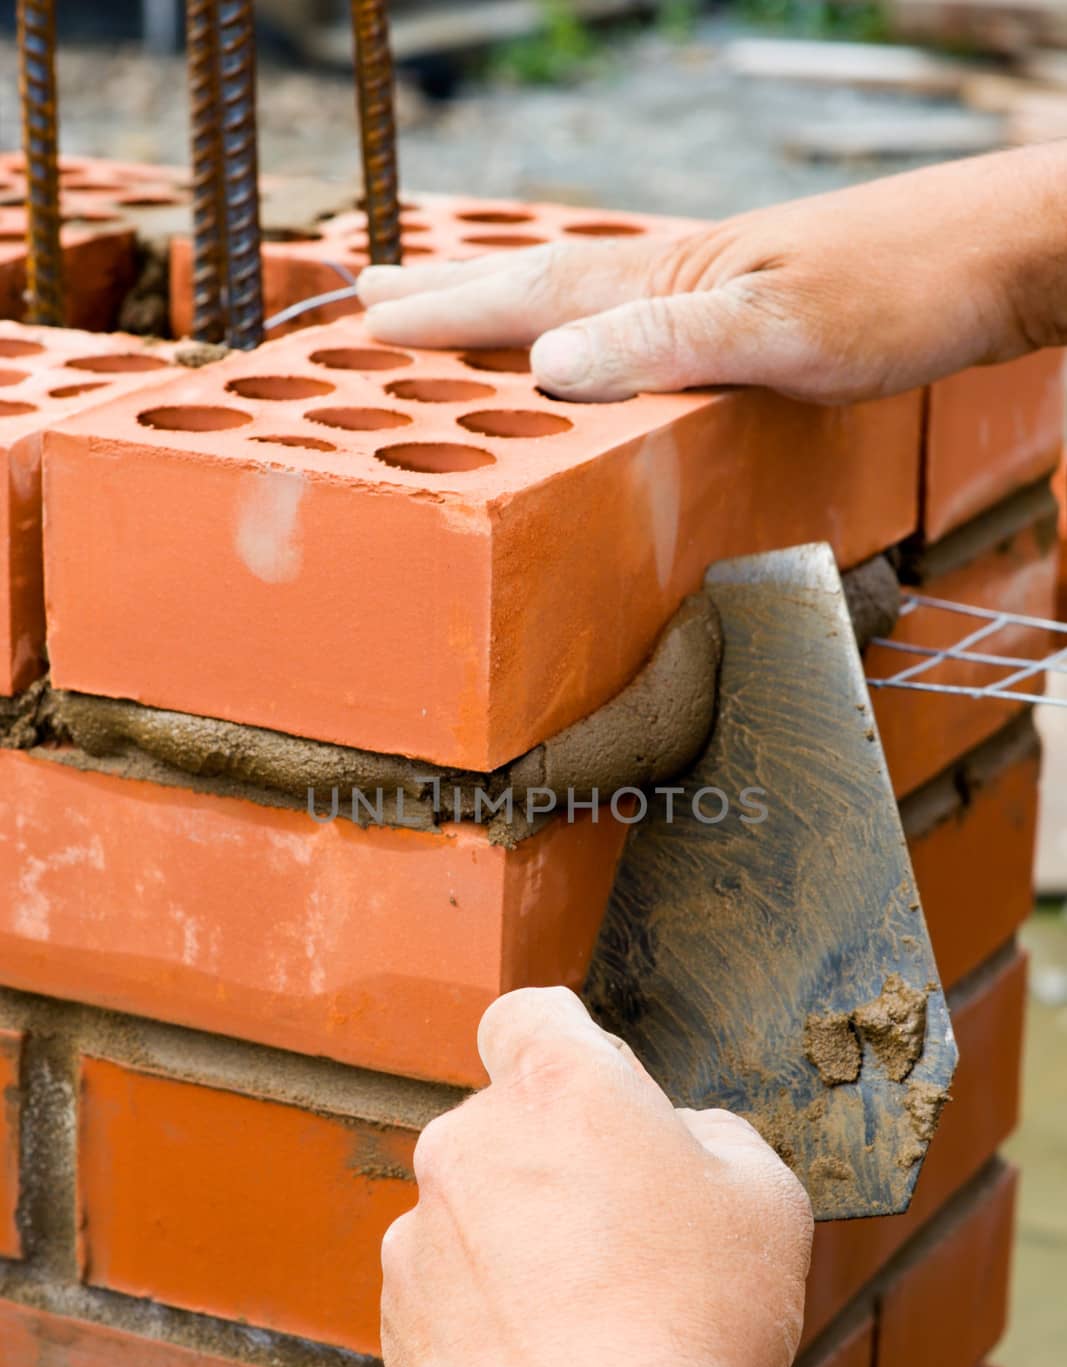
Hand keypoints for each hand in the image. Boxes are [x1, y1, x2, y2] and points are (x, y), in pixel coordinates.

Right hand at [358, 144, 1066, 403]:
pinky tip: (589, 342)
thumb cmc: (905, 290)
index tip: (362, 320)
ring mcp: (712, 293)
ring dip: (507, 306)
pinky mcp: (749, 315)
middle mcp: (677, 281)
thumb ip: (667, 344)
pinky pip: (631, 322)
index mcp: (667, 282)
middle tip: (371, 296)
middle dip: (451, 297)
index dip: (445, 315)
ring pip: (581, 301)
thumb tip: (545, 367)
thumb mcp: (781, 330)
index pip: (530, 297)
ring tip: (453, 307)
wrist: (1004, 258)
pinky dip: (582, 327)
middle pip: (539, 285)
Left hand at [380, 987, 812, 1366]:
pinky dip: (488, 1327)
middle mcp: (466, 1144)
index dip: (564, 1046)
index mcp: (555, 1087)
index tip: (597, 1097)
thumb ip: (712, 1136)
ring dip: (518, 1251)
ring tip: (595, 1329)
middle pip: (504, 1129)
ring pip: (472, 1219)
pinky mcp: (396, 1328)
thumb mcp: (763, 1196)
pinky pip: (447, 1303)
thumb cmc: (701, 1319)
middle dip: (553, 1167)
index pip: (529, 1016)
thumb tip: (680, 1141)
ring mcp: (418, 1238)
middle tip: (627, 1243)